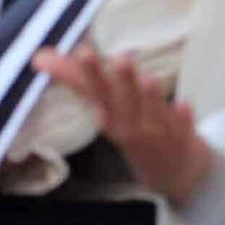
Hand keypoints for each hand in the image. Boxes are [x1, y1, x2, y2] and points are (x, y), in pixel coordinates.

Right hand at [32, 45, 213, 208]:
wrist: (173, 173)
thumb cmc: (131, 132)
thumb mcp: (102, 109)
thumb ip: (75, 78)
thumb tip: (39, 56)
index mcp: (108, 117)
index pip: (94, 92)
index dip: (88, 72)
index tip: (82, 51)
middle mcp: (130, 124)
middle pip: (123, 100)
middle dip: (120, 80)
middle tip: (120, 59)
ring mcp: (157, 131)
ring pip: (153, 111)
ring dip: (150, 97)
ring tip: (148, 78)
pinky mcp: (184, 136)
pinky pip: (184, 126)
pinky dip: (184, 117)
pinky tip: (185, 106)